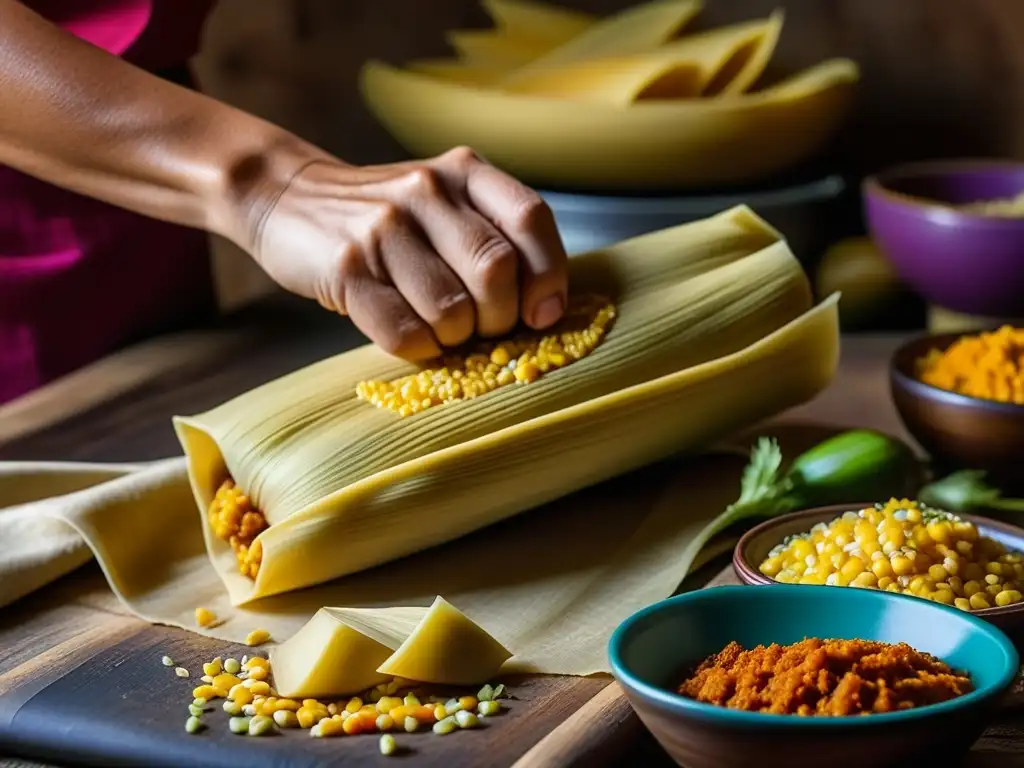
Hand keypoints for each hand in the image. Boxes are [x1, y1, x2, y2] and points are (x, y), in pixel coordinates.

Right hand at [248, 146, 568, 359]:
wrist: (288, 197)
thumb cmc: (387, 216)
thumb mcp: (444, 201)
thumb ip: (493, 234)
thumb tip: (546, 309)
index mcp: (463, 171)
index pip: (530, 218)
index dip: (548, 274)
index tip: (543, 313)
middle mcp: (426, 190)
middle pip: (495, 271)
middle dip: (499, 318)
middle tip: (482, 326)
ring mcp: (383, 227)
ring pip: (451, 310)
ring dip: (455, 337)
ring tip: (440, 329)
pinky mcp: (346, 267)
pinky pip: (403, 331)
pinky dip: (419, 350)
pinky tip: (412, 337)